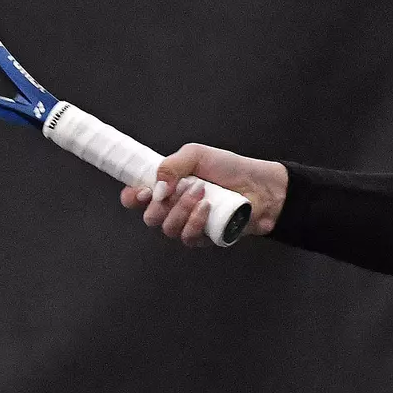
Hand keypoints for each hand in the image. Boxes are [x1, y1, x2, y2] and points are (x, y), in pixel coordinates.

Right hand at [118, 143, 287, 245]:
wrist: (260, 186)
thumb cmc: (230, 168)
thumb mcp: (197, 155)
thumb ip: (171, 165)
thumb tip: (156, 188)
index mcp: (167, 186)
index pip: (136, 198)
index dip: (132, 198)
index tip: (142, 191)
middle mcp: (174, 207)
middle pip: (149, 218)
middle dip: (161, 204)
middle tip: (180, 187)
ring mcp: (188, 224)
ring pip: (168, 228)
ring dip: (182, 209)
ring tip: (202, 192)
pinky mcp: (203, 238)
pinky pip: (187, 238)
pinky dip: (195, 221)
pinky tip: (208, 208)